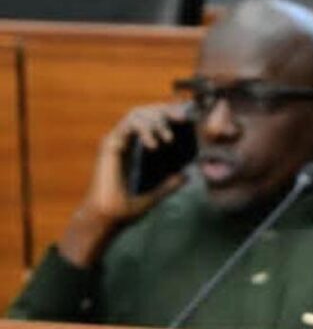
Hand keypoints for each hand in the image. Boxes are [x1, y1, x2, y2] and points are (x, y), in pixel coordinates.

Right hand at [58, 103, 190, 267]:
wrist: (108, 218)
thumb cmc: (126, 208)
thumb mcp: (154, 195)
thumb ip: (169, 184)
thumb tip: (186, 175)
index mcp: (134, 149)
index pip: (151, 122)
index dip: (168, 115)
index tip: (188, 118)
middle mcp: (124, 141)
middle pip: (145, 112)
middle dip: (166, 110)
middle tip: (184, 117)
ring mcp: (116, 141)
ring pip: (137, 114)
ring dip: (156, 120)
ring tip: (169, 138)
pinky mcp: (110, 146)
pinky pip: (128, 126)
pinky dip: (144, 130)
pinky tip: (155, 145)